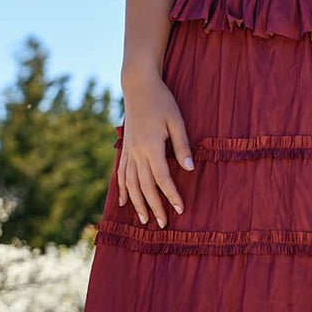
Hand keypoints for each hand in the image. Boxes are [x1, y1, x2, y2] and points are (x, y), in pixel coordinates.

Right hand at [117, 70, 194, 227]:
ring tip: (144, 220)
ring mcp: (128, 151)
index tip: (180, 209)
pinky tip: (123, 202)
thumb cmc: (162, 101)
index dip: (172, 195)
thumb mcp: (177, 121)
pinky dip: (122, 190)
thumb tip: (190, 169)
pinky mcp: (124, 149)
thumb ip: (182, 146)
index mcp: (151, 146)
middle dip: (154, 207)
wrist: (139, 86)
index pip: (162, 178)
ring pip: (131, 184)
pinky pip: (121, 174)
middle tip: (163, 225)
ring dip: (137, 204)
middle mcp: (136, 152)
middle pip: (145, 186)